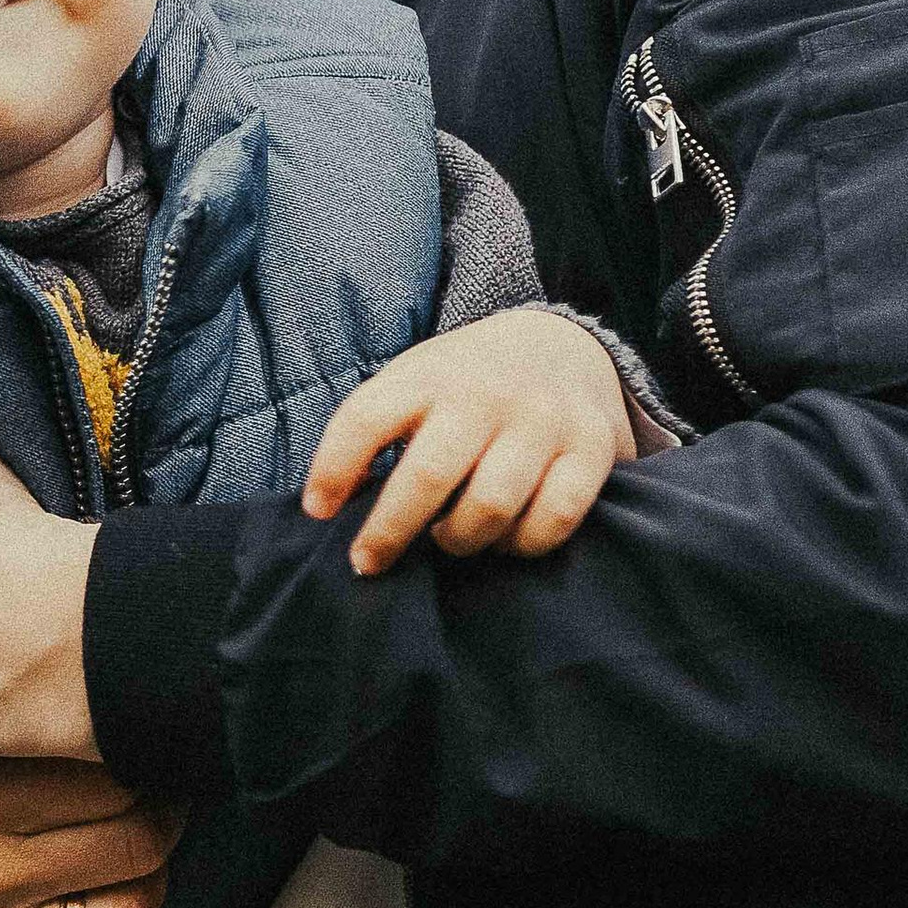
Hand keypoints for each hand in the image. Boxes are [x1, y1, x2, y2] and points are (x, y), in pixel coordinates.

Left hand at [302, 313, 635, 577]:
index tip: (317, 512)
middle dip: (390, 531)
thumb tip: (330, 506)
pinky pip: (553, 519)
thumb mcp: (415, 382)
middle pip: (428, 475)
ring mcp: (543, 420)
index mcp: (430, 375)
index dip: (333, 470)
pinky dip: (522, 544)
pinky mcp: (591, 448)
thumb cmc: (466, 385)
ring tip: (447, 539)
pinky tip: (505, 539)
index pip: (365, 419)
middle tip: (368, 562)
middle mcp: (486, 394)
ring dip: (459, 540)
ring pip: (491, 506)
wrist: (560, 345)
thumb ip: (377, 430)